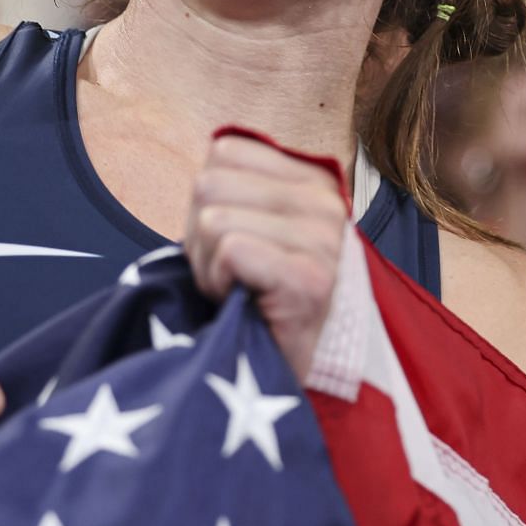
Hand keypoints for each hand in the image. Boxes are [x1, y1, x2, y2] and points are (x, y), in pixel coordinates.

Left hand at [183, 133, 349, 380]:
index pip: (225, 150)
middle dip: (199, 235)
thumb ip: (245, 187)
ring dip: (206, 264)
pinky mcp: (308, 279)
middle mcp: (325, 203)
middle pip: (209, 183)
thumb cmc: (269, 302)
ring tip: (235, 289)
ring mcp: (322, 240)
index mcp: (315, 180)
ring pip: (212, 218)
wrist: (304, 376)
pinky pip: (228, 249)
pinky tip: (240, 303)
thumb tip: (213, 148)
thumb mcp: (264, 228)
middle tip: (229, 274)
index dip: (209, 199)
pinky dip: (216, 282)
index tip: (233, 243)